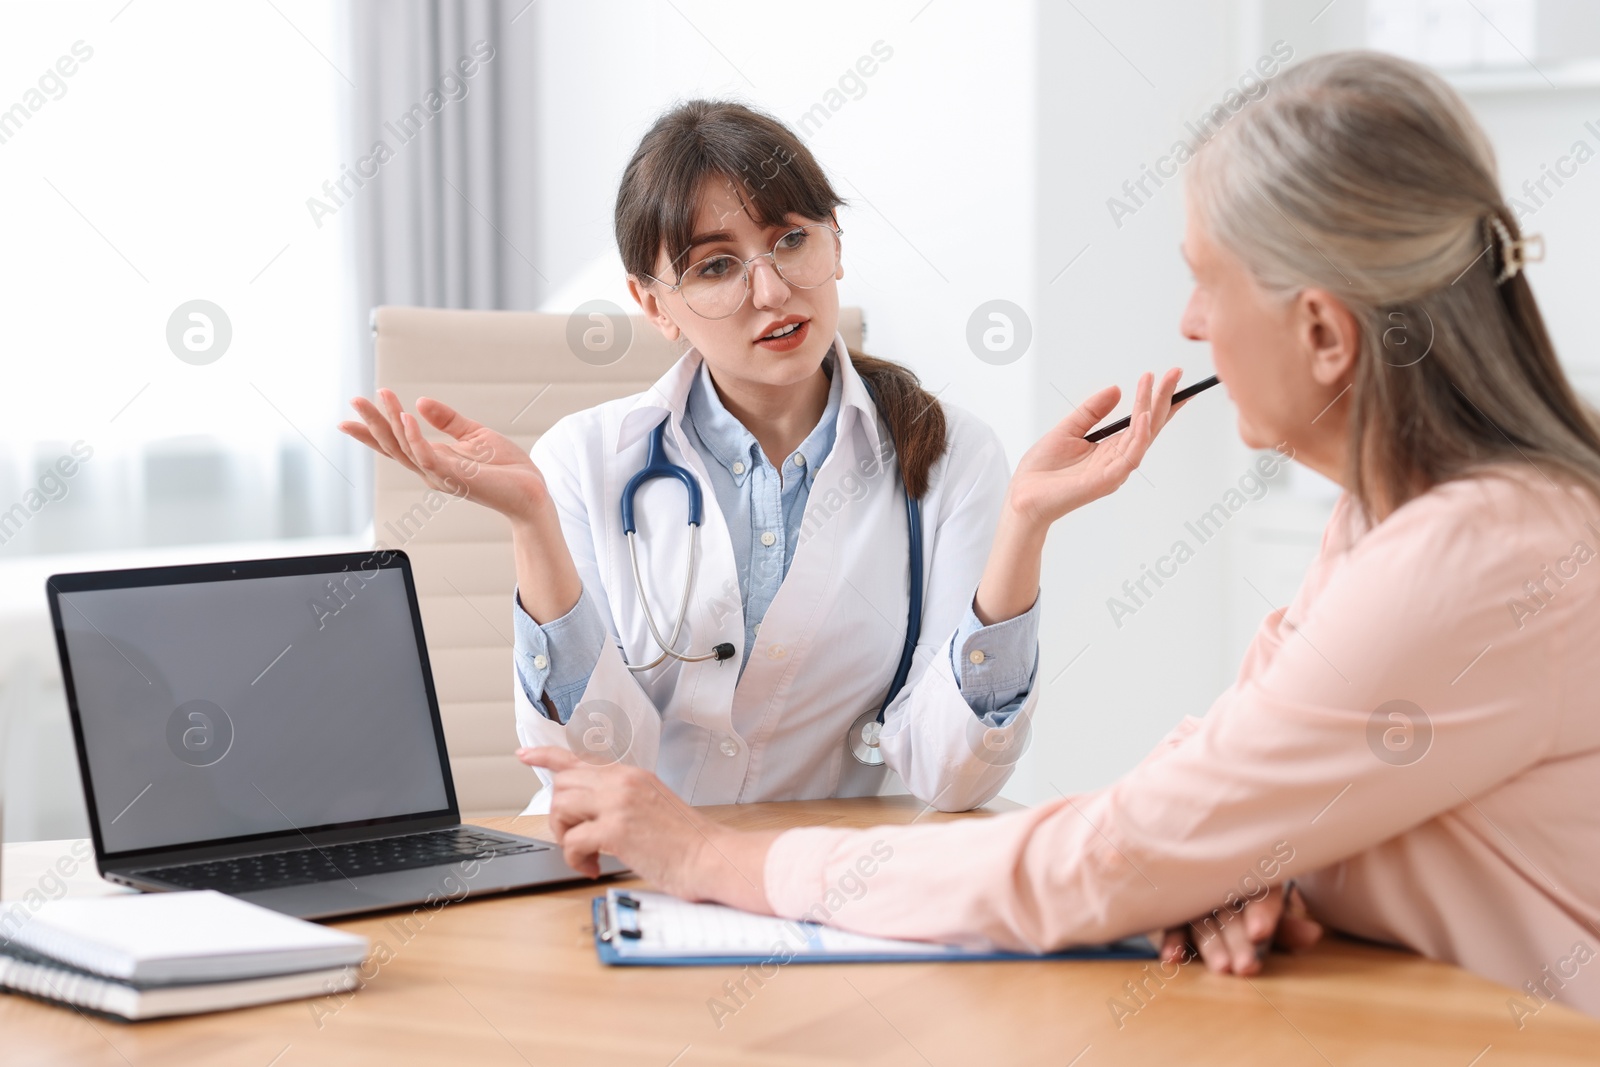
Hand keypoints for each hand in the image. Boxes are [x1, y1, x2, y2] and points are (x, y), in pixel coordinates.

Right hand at [339, 389, 548, 523]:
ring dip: (390, 422)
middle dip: (372, 423)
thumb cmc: (507, 468)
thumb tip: (421, 400)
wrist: (531, 491)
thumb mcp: (474, 434)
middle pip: (393, 446)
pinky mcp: (456, 478)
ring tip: (381, 397)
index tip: (347, 419)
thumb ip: (447, 420)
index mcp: (434, 460)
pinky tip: (408, 416)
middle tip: (355, 400)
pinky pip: (429, 457)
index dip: (371, 432)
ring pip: (406, 449)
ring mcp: (441, 476)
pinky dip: (415, 438)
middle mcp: (431, 470)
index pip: (396, 445)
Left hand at [516, 747, 776, 911]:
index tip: (525, 755)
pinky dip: (576, 860)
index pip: (578, 758)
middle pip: (563, 785)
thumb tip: (589, 811)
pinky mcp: (616, 830)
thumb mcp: (653, 805)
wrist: (711, 857)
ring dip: (565, 836)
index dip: (545, 755)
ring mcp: (618, 804)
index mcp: (631, 775)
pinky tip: (593, 867)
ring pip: (562, 808)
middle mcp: (622, 783)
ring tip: (586, 853)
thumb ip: (622, 799)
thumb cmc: (686, 840)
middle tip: (575, 838)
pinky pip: (572, 841)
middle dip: (560, 815)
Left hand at [1005, 368, 1183, 530]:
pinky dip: (1139, 435)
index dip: (1156, 400)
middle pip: (1148, 426)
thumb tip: (1116, 389)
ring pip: (1142, 436)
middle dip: (1163, 398)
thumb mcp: (1068, 429)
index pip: (1141, 422)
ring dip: (1152, 409)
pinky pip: (1129, 456)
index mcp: (1110, 449)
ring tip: (1159, 384)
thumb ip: (1091, 411)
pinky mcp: (1106, 481)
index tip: (1169, 377)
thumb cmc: (1042, 470)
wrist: (1023, 496)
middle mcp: (1117, 460)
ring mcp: (1114, 471)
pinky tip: (1143, 415)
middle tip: (1175, 372)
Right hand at [1158, 884, 1323, 975]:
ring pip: (1203, 920)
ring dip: (1211, 945)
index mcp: (1253, 877)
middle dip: (1238, 941)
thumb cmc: (1249, 900)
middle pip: (1231, 912)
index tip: (1261, 934)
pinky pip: (1173, 924)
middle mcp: (1222, 883)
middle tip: (1246, 967)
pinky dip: (1172, 940)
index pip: (1260, 891)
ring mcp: (1196, 895)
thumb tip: (1313, 935)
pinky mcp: (1175, 910)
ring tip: (1222, 967)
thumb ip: (1288, 928)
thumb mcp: (1271, 912)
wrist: (1208, 874)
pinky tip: (1173, 958)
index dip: (1261, 911)